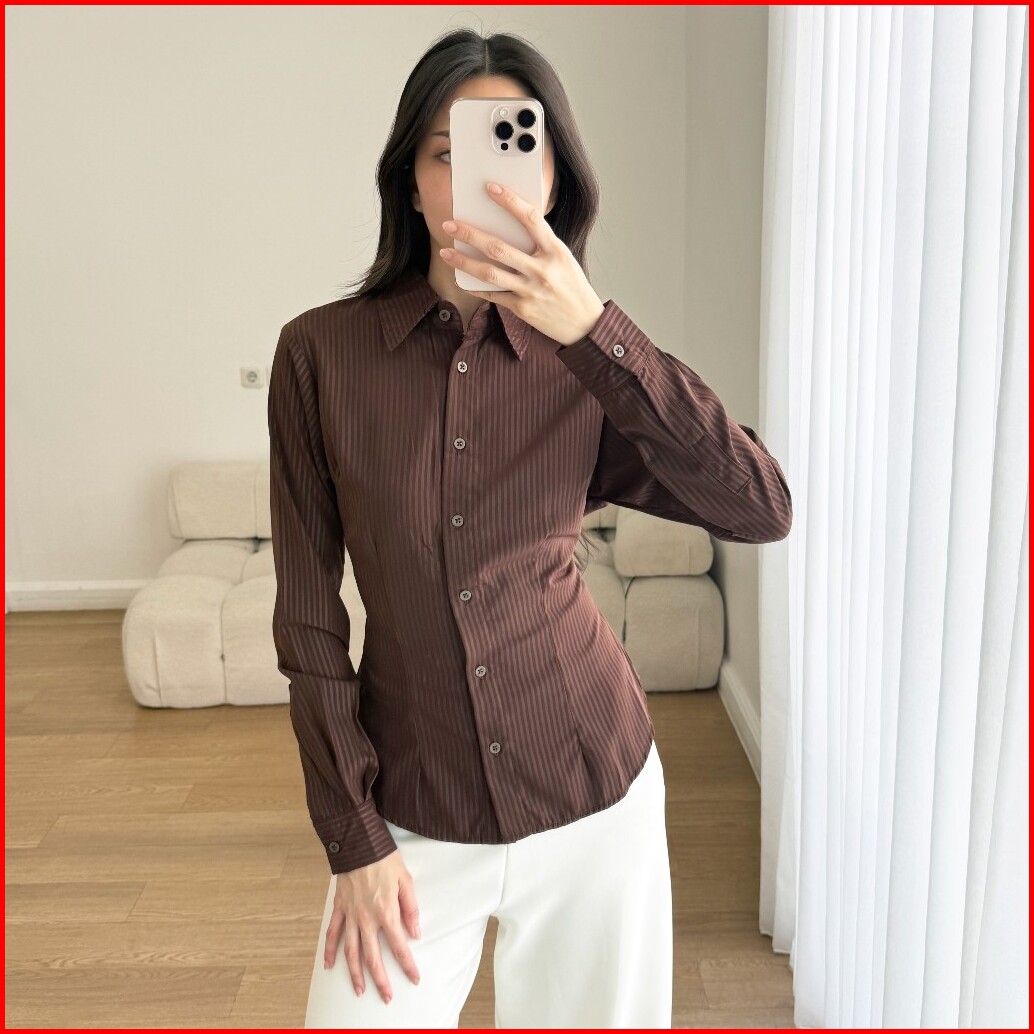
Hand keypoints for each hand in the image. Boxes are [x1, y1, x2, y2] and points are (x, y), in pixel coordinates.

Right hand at [323, 849, 420, 1004]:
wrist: (358, 842)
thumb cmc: (385, 858)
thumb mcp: (405, 880)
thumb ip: (410, 907)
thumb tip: (415, 932)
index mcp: (386, 912)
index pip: (399, 946)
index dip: (407, 965)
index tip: (414, 979)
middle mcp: (366, 918)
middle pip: (372, 957)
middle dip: (381, 980)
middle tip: (386, 997)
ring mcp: (350, 915)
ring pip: (351, 952)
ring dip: (355, 974)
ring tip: (360, 990)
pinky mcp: (339, 908)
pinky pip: (333, 933)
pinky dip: (329, 951)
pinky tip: (329, 966)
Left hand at [439, 182, 605, 346]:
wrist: (584, 324)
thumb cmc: (572, 286)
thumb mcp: (563, 259)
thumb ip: (540, 245)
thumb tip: (510, 228)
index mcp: (556, 251)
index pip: (530, 218)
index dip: (510, 201)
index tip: (490, 188)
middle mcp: (542, 269)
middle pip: (498, 247)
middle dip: (470, 234)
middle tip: (450, 224)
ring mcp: (530, 290)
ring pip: (489, 273)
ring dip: (463, 261)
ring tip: (445, 252)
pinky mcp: (522, 308)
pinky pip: (493, 295)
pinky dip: (475, 286)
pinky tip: (462, 279)